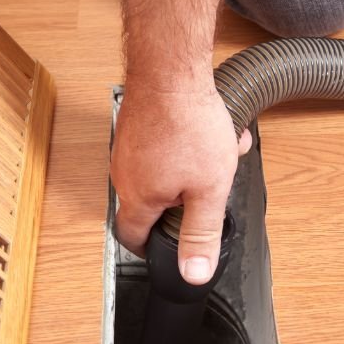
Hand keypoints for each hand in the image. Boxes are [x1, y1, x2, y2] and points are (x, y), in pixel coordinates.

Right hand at [111, 82, 250, 284]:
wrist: (172, 70)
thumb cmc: (189, 124)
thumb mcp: (208, 191)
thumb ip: (201, 234)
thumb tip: (193, 274)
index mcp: (137, 197)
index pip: (131, 238)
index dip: (149, 250)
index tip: (162, 251)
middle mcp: (124, 174)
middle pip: (152, 203)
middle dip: (185, 202)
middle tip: (209, 193)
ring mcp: (127, 147)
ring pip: (163, 172)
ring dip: (193, 171)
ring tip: (219, 155)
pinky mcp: (137, 125)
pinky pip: (163, 147)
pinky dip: (187, 146)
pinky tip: (212, 132)